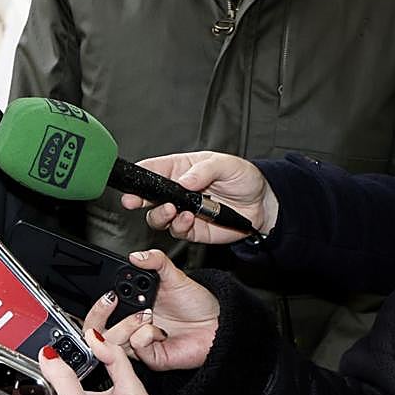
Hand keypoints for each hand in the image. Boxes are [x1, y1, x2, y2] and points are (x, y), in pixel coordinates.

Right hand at [87, 250, 218, 371]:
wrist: (218, 325)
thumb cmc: (197, 303)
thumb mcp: (175, 276)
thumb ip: (156, 261)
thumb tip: (135, 255)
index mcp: (132, 305)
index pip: (102, 307)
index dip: (98, 302)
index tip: (106, 292)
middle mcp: (132, 324)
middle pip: (97, 326)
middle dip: (100, 313)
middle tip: (114, 299)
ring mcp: (140, 342)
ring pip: (112, 338)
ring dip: (127, 324)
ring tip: (146, 315)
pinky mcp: (151, 357)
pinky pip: (135, 349)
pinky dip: (144, 337)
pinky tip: (159, 332)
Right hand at [130, 152, 277, 242]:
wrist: (262, 205)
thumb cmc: (243, 178)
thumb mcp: (226, 164)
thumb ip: (204, 170)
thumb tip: (183, 180)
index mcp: (179, 169)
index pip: (152, 169)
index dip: (138, 175)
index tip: (132, 182)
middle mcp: (176, 191)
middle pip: (147, 196)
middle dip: (136, 199)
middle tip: (133, 201)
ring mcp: (182, 211)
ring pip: (157, 216)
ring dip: (159, 214)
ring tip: (171, 209)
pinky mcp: (191, 229)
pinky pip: (177, 231)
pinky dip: (179, 226)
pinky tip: (189, 218)